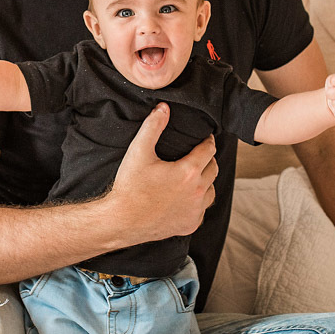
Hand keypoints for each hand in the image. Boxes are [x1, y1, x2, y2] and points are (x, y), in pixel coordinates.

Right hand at [109, 103, 217, 241]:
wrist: (121, 221)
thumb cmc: (129, 187)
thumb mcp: (138, 151)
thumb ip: (153, 126)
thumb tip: (164, 108)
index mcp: (189, 172)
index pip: (209, 149)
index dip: (207, 141)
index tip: (204, 138)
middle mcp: (197, 192)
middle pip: (213, 168)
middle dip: (207, 159)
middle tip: (197, 155)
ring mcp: (195, 211)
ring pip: (211, 190)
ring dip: (205, 181)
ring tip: (192, 176)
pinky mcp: (190, 225)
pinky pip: (202, 210)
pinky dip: (197, 203)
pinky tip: (185, 198)